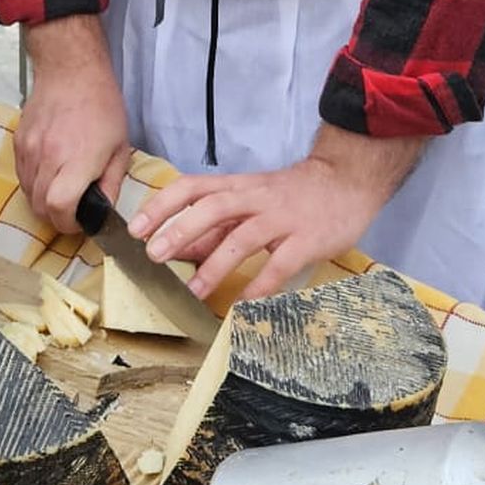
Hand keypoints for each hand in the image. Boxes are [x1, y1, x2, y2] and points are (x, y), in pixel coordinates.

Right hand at [15, 15, 129, 231]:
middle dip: (56, 217)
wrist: (71, 71)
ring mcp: (29, 149)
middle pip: (40, 207)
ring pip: (28, 194)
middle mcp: (48, 157)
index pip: (59, 207)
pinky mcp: (17, 142)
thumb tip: (101, 212)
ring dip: (43, 201)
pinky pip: (21, 176)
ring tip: (62, 190)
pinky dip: (34, 184)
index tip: (79, 221)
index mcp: (78, 159)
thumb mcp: (120, 148)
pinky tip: (50, 173)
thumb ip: (111, 184)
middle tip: (72, 210)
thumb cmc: (102, 107)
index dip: (68, 223)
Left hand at [126, 124, 427, 300]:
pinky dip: (260, 285)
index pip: (192, 187)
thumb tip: (178, 249)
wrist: (347, 180)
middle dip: (180, 230)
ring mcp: (282, 218)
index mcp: (237, 186)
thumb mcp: (250, 200)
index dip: (162, 206)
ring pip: (243, 238)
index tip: (136, 228)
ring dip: (215, 265)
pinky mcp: (307, 239)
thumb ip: (218, 225)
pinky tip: (244, 303)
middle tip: (154, 255)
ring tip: (193, 291)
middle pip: (212, 207)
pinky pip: (280, 264)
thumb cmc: (291, 195)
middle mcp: (255, 198)